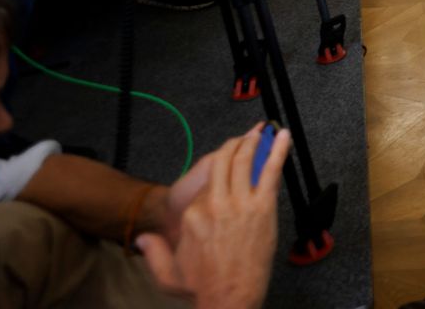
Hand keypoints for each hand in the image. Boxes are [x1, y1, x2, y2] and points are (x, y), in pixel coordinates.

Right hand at [136, 123, 289, 308]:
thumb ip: (153, 253)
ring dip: (254, 142)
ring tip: (263, 131)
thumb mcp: (167, 274)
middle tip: (247, 137)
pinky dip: (278, 151)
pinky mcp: (261, 208)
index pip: (206, 184)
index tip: (226, 165)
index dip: (218, 173)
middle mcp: (214, 205)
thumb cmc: (203, 289)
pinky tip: (283, 137)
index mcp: (193, 215)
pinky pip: (270, 172)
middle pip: (224, 163)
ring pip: (244, 161)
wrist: (228, 300)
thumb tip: (141, 240)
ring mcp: (239, 204)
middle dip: (235, 145)